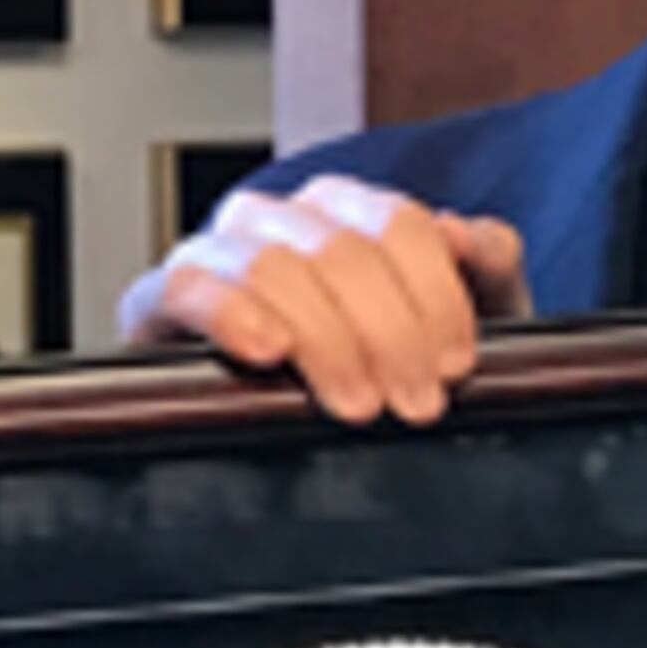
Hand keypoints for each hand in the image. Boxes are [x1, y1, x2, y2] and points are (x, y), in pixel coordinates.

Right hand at [116, 175, 529, 424]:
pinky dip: (228, 311)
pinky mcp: (160, 299)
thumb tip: (461, 231)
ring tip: (358, 401)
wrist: (303, 437)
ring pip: (272, 266)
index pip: (396, 224)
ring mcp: (216, 252)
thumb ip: (486, 264)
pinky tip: (266, 349)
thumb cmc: (378, 369)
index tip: (456, 362)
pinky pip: (185, 286)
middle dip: (388, 333)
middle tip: (416, 402)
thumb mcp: (460, 318)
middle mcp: (279, 218)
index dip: (434, 295)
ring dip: (324, 337)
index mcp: (345, 210)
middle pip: (340, 251)